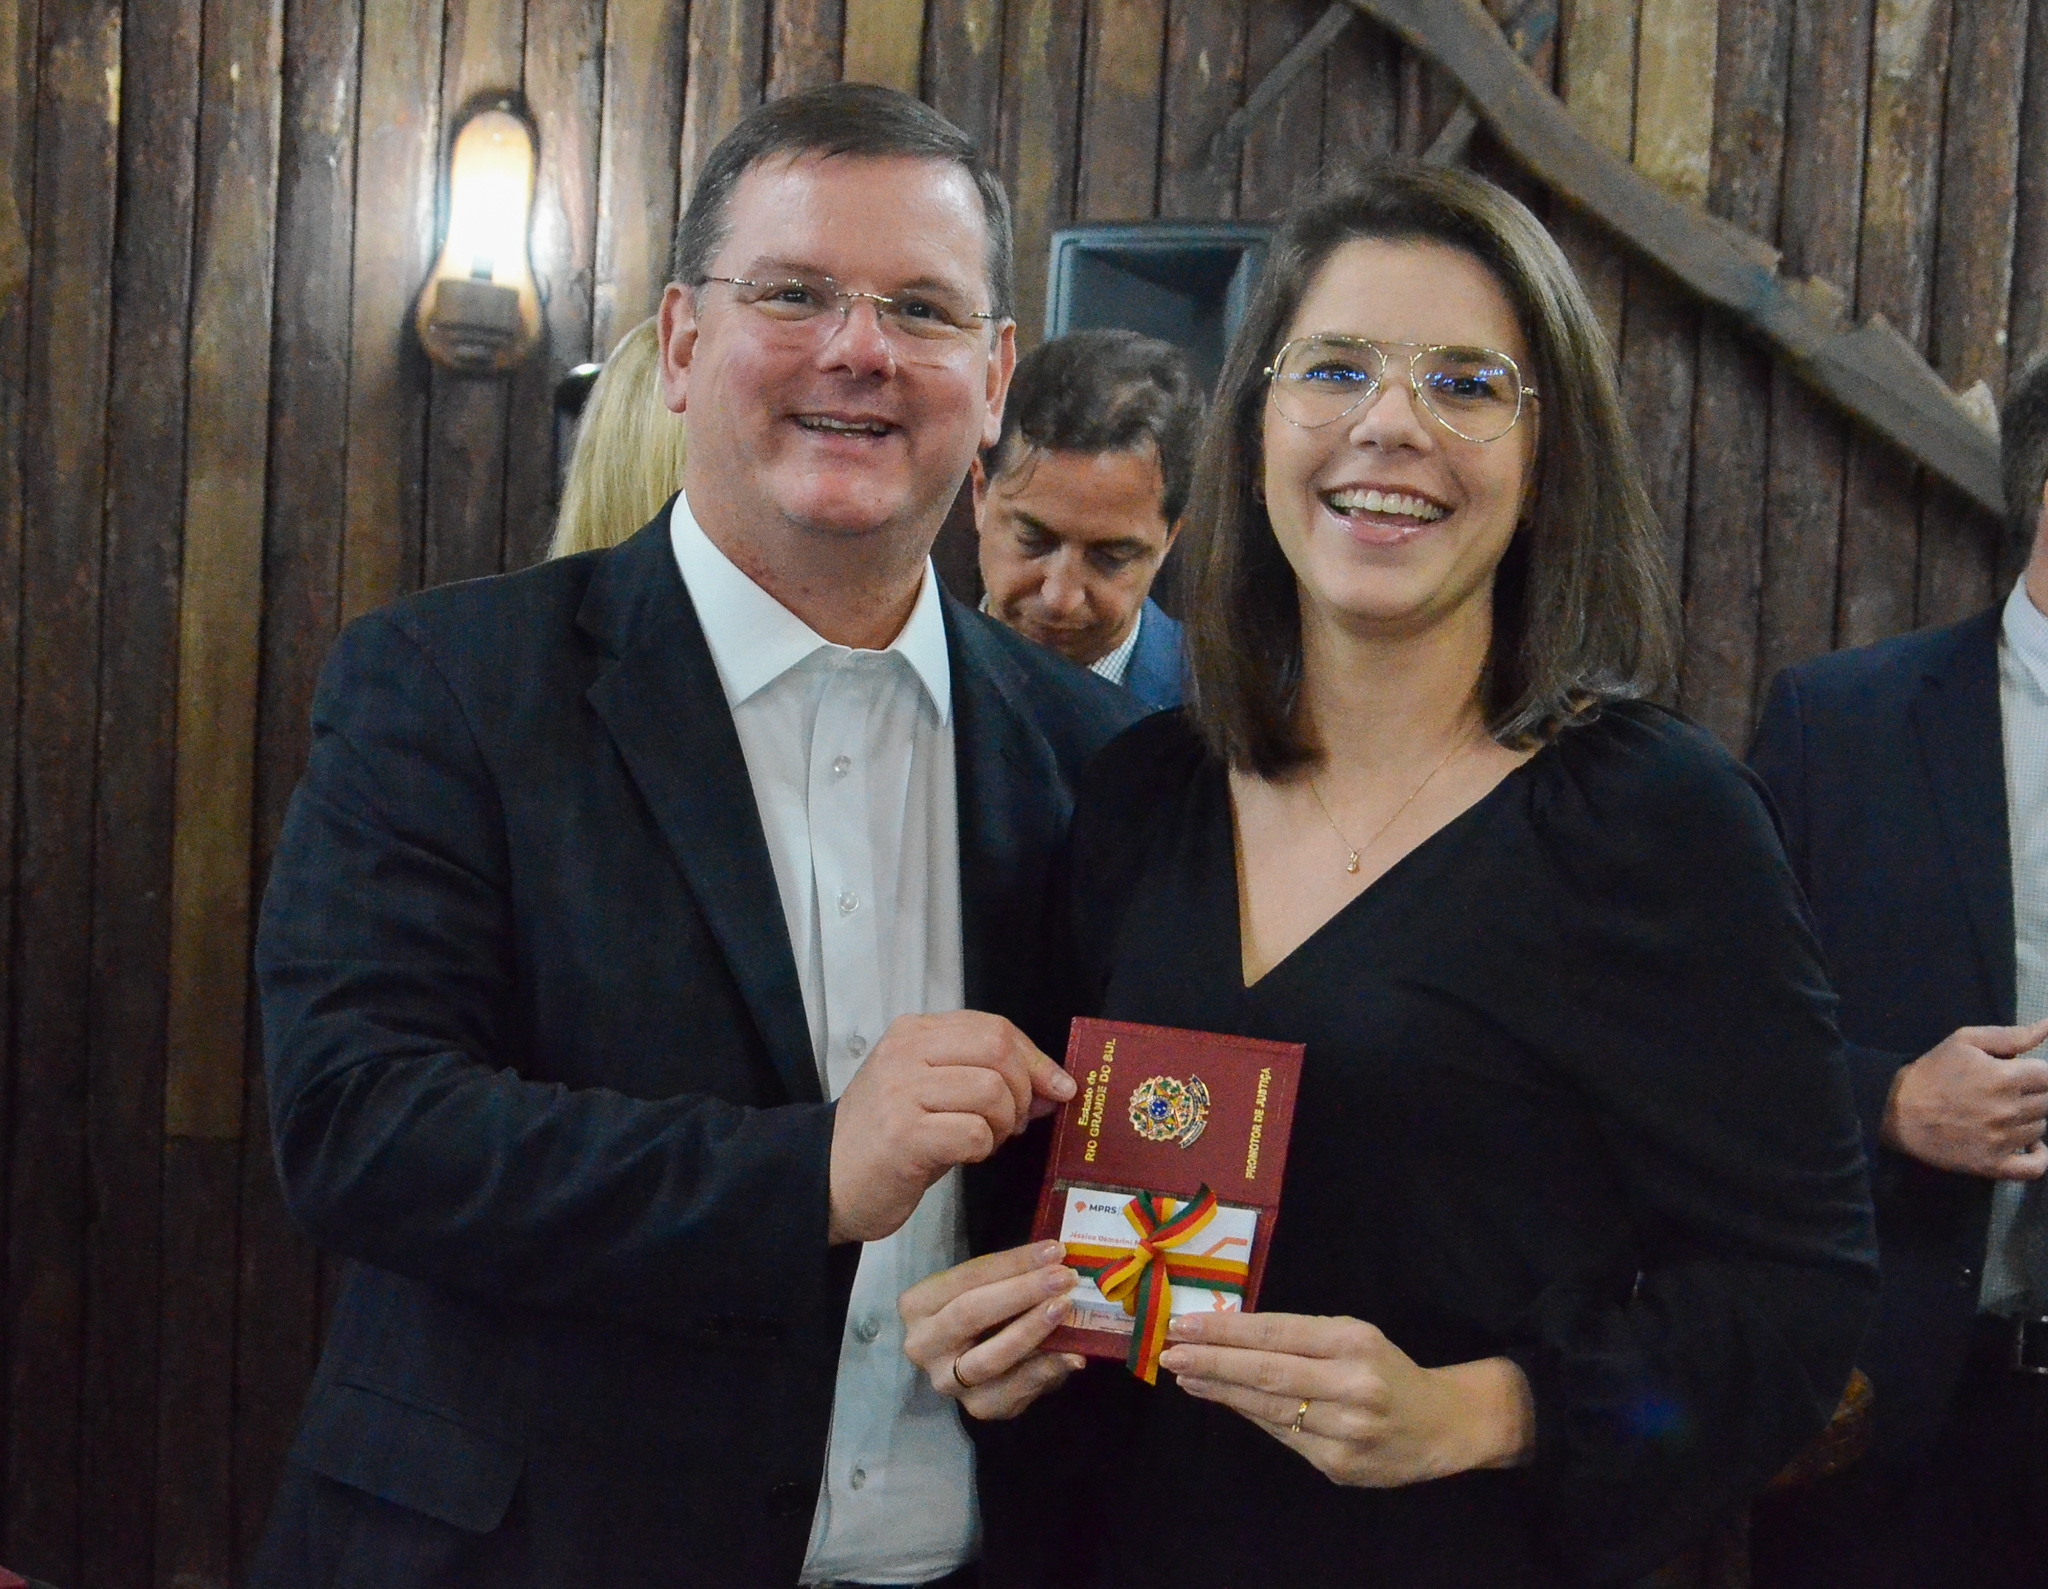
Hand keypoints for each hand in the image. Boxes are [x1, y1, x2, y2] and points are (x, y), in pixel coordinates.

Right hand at [829, 1012, 1075, 1243]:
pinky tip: (964, 1155)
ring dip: (1002, 1124)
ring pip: (991, 1091)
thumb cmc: (886, 1137)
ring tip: (985, 1140)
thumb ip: (985, 1077)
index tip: (1058, 1086)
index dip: (1035, 1058)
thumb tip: (1053, 1085)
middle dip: (1023, 1089)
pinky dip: (983, 1148)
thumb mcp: (930, 1091)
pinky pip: (974, 1133)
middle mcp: (905, 1053)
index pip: (994, 1027)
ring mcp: (901, 1092)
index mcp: (913, 1033)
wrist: (826, 1178)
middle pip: (997, 1049)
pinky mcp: (903, 1135)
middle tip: (1013, 1121)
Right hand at [901, 1242, 1085, 1419]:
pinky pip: (1012, 1391)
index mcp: (918, 1304)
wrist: (970, 1361)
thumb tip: (1055, 1263)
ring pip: (990, 1357)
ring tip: (1064, 1308)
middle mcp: (923, 1345)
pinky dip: (1044, 1370)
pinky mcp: (975, 1407)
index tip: (1053, 1251)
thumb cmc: (980, 1310)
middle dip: (1022, 1292)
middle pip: (971, 1313)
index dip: (1013, 1263)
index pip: (968, 1277)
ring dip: (1031, 1330)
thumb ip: (1010, 1276)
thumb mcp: (984, 1288)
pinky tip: (1072, 1354)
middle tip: (1063, 1278)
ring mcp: (947, 1381)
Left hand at [1156, 1312, 1534, 1487]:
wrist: (1441, 1426)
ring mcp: (1345, 1431)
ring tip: (1185, 1376)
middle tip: (1170, 1353)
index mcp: (1353, 1342)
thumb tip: (1229, 1334)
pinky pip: (1282, 1436)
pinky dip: (1249, 1416)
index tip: (1186, 1325)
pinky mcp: (1338, 1466)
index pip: (1276, 1332)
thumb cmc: (1386, 1370)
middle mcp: (1351, 1386)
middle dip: (1212, 1362)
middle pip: (1266, 1372)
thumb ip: (1299, 1335)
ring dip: (1220, 1391)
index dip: (1227, 1330)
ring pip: (1269, 1409)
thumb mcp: (1353, 1335)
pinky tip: (1222, 1400)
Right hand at [1881, 1019, 2047, 1178]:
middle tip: (2007, 1092)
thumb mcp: (1965, 1041)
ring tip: (2005, 1113)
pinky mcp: (1993, 1165)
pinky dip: (2040, 1156)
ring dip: (2030, 1119)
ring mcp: (2003, 1141)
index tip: (2018, 1074)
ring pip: (2041, 1128)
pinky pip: (2036, 1168)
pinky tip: (2029, 1145)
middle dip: (2033, 1094)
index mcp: (2005, 1077)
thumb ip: (2012, 1036)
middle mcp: (2009, 1110)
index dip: (2035, 1073)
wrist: (1895, 1111)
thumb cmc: (1931, 1072)